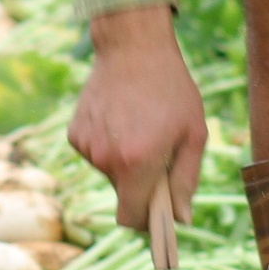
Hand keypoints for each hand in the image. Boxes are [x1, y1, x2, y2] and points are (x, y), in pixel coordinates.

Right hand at [68, 4, 208, 232]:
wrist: (133, 47)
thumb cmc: (171, 90)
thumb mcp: (193, 134)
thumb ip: (186, 180)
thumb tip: (180, 218)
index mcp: (137, 163)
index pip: (130, 218)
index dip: (146, 222)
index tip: (158, 214)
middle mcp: (106, 159)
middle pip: (123, 194)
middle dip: (141, 184)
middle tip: (159, 151)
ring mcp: (86, 145)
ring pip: (109, 173)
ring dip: (125, 161)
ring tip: (140, 127)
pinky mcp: (75, 133)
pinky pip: (95, 153)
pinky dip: (108, 144)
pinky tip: (120, 118)